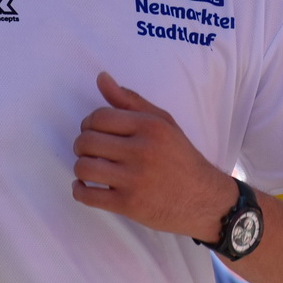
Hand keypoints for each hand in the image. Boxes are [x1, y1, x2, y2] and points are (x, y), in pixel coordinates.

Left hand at [72, 72, 231, 240]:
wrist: (202, 199)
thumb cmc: (180, 157)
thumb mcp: (162, 122)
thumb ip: (130, 100)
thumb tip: (101, 78)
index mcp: (150, 127)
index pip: (99, 117)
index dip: (89, 124)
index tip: (94, 132)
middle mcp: (142, 151)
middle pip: (87, 141)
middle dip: (82, 146)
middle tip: (90, 152)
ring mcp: (135, 179)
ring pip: (84, 168)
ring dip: (81, 168)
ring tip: (90, 169)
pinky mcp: (129, 204)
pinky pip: (87, 196)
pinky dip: (79, 191)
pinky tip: (85, 187)